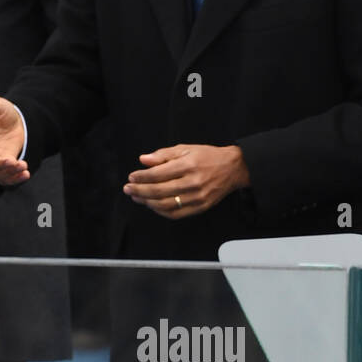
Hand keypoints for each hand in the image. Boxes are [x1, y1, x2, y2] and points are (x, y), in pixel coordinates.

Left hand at [123, 143, 248, 218]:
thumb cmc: (208, 157)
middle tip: (128, 189)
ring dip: (147, 202)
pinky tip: (152, 205)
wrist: (233, 168)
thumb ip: (163, 154)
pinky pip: (176, 214)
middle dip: (139, 190)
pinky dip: (161, 211)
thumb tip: (143, 160)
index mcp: (188, 165)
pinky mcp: (201, 207)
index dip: (141, 177)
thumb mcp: (186, 148)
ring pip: (165, 204)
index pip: (158, 174)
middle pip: (159, 190)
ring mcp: (197, 197)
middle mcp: (192, 182)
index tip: (131, 177)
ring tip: (137, 197)